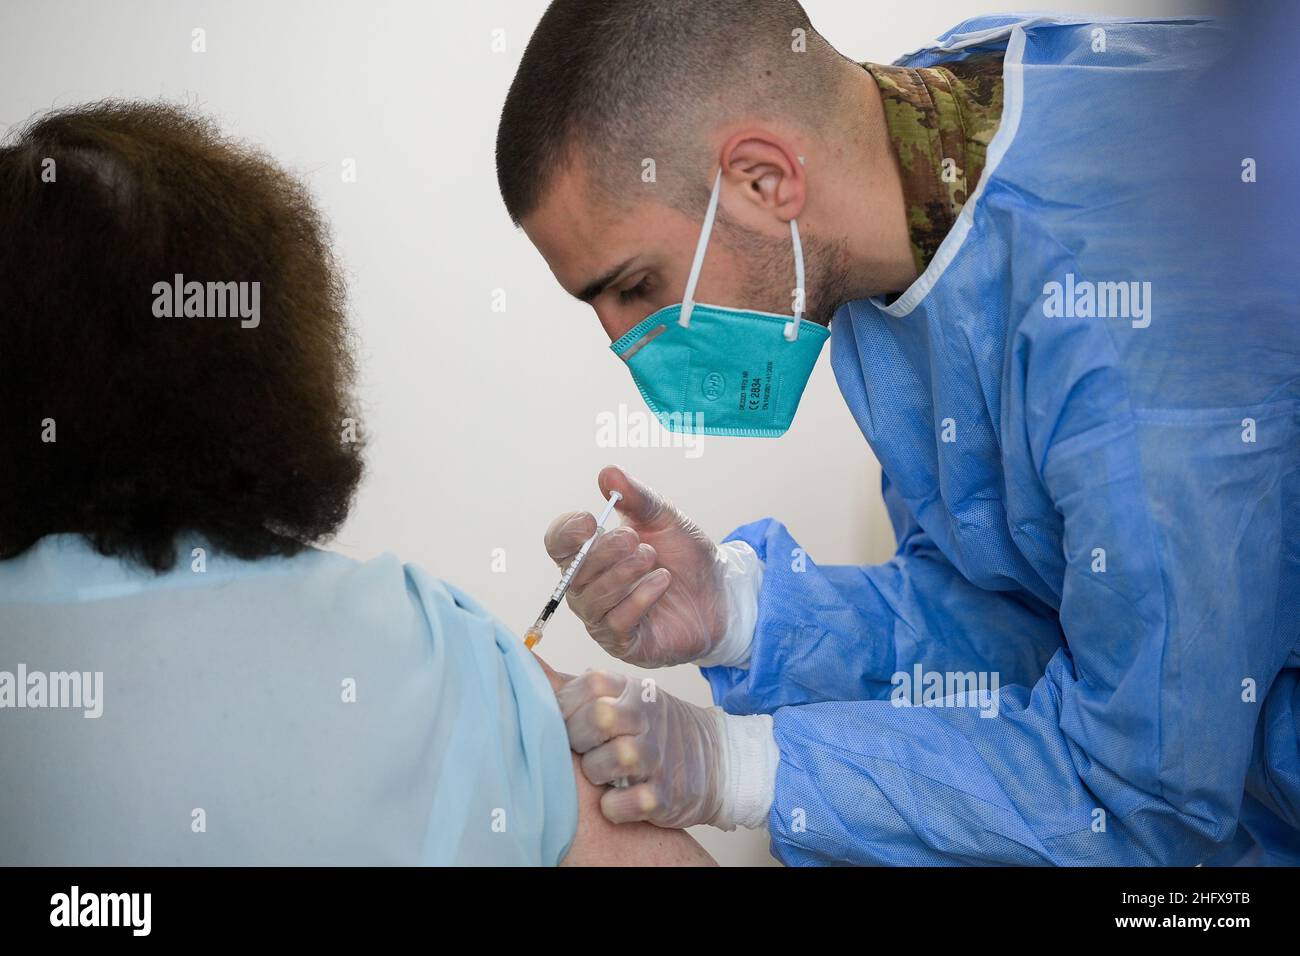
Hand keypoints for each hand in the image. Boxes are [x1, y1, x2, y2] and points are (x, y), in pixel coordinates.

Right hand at [543, 466, 726, 666]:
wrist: (720, 593)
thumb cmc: (685, 557)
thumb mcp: (664, 519)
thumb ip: (636, 497)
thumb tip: (607, 473)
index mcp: (590, 552)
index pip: (558, 542)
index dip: (567, 531)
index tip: (592, 521)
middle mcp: (588, 586)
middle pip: (573, 571)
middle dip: (604, 552)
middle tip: (636, 540)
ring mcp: (603, 616)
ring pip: (591, 599)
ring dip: (622, 575)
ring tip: (651, 558)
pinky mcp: (623, 642)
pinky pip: (616, 623)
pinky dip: (639, 598)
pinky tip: (662, 581)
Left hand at [557, 669, 725, 828]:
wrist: (716, 762)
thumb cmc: (653, 729)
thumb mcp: (622, 696)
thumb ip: (575, 687)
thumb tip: (524, 661)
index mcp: (631, 691)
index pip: (590, 685)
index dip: (568, 706)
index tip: (563, 723)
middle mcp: (647, 719)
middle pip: (599, 718)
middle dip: (579, 739)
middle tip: (582, 750)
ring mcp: (659, 757)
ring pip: (614, 759)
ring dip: (596, 772)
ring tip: (601, 775)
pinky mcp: (666, 796)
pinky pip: (628, 803)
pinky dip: (614, 806)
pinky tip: (615, 800)